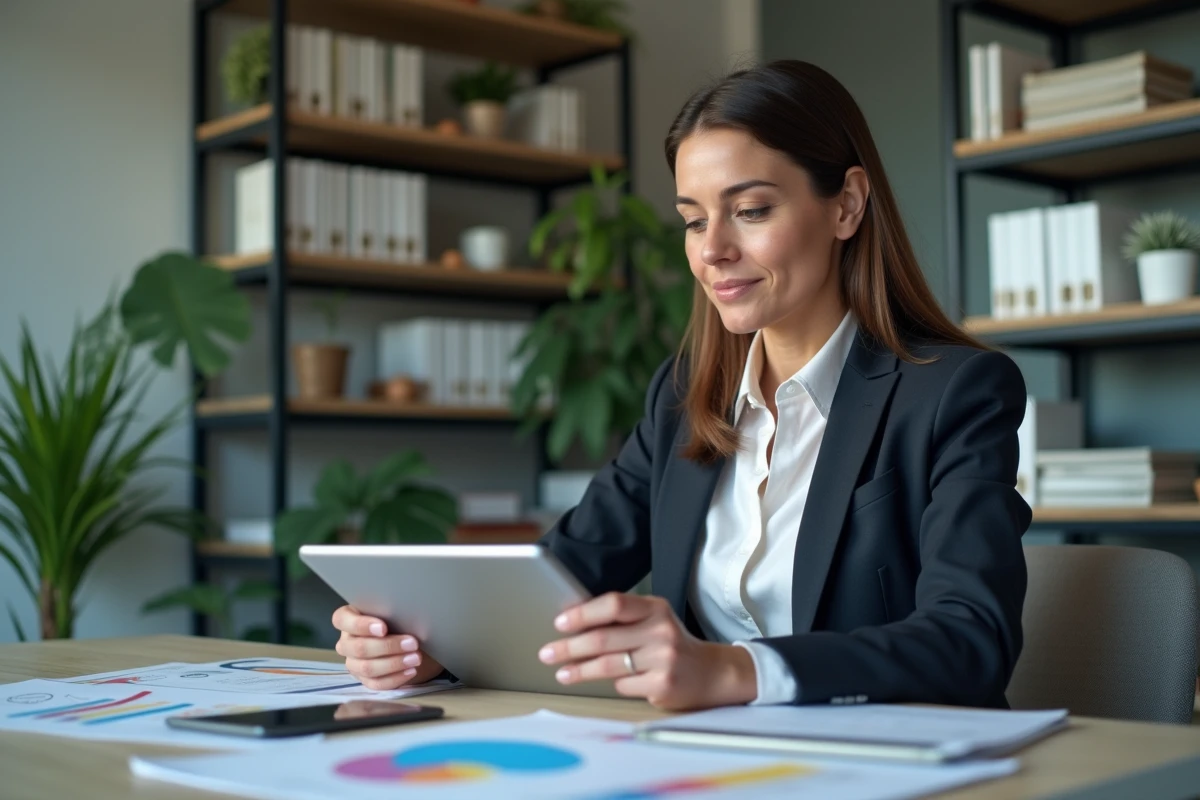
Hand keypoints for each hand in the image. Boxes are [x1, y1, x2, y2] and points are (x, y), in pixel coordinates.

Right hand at [332, 605, 443, 689]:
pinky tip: (410, 671)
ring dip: (394, 663)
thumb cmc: (397, 619)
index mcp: (348, 618)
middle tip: (412, 643)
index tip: (383, 628)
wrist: (407, 641)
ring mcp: (353, 662)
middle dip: (388, 646)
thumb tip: (405, 612)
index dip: (360, 625)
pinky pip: (376, 683)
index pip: (341, 620)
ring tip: (415, 658)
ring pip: (367, 668)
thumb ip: (391, 611)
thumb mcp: (394, 611)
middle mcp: (346, 642)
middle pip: (358, 647)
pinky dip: (395, 678)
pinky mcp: (364, 679)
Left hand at [537, 592, 757, 710]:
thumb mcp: (653, 621)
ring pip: (608, 664)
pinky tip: (608, 682)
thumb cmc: (671, 644)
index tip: (560, 623)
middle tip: (547, 652)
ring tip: (561, 672)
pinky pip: (623, 684)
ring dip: (579, 669)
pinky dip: (612, 683)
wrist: (711, 673)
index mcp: (655, 608)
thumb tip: (573, 624)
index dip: (584, 613)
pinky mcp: (662, 685)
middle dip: (569, 647)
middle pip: (604, 638)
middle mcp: (661, 630)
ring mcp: (663, 659)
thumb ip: (622, 621)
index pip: (614, 604)